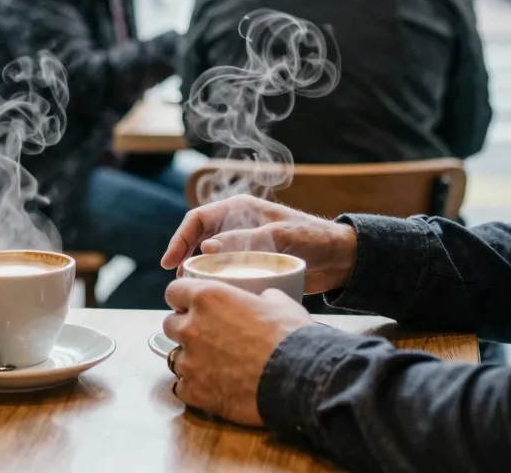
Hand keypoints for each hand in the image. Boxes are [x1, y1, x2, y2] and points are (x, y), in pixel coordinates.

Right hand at [161, 195, 357, 294]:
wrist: (341, 259)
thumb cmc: (313, 238)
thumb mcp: (279, 236)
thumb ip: (245, 241)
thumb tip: (207, 248)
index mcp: (240, 209)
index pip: (198, 219)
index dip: (179, 239)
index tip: (169, 262)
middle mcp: (238, 226)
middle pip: (199, 240)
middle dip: (184, 259)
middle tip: (178, 283)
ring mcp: (244, 247)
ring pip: (211, 259)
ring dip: (199, 274)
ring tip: (191, 293)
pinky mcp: (253, 266)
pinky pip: (227, 274)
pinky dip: (217, 285)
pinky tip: (214, 299)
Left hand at [163, 279, 313, 426]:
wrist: (299, 378)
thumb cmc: (290, 336)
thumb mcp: (278, 302)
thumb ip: (258, 296)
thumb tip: (261, 299)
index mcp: (208, 298)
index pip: (173, 291)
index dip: (182, 298)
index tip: (189, 305)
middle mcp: (191, 327)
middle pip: (169, 325)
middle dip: (184, 328)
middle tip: (206, 336)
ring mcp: (190, 361)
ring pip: (174, 357)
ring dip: (189, 358)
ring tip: (212, 364)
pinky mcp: (195, 392)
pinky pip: (182, 387)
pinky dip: (194, 386)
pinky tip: (213, 386)